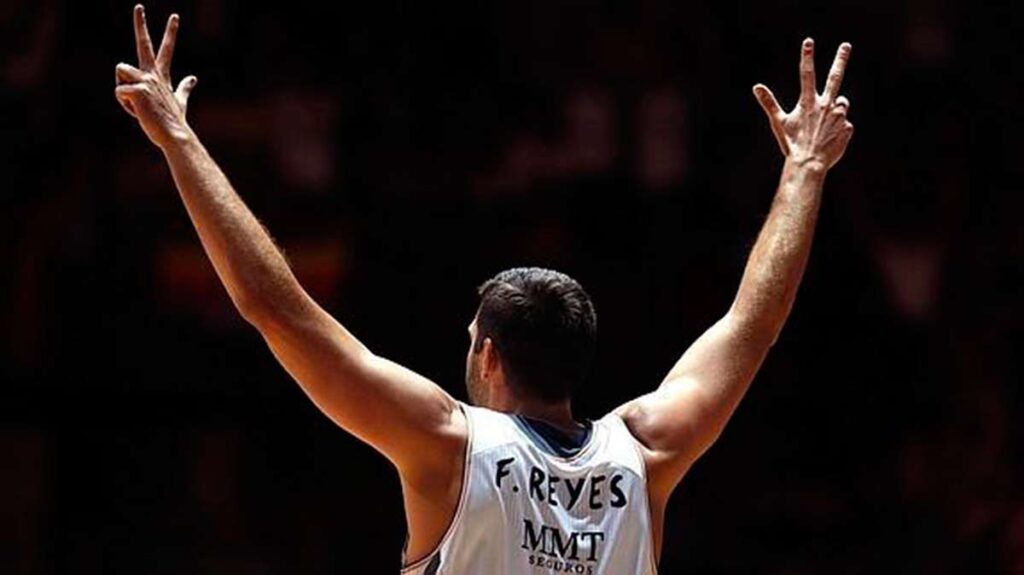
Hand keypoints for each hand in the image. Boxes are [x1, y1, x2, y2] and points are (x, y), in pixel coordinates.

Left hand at [114, 5, 197, 149]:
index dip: (170, 32)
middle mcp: (153, 73)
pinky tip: (138, 112)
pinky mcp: (136, 90)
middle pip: (144, 43)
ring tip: (137, 104)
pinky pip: (119, 91)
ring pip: (121, 70)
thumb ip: (185, 88)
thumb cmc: (174, 121)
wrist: (175, 135)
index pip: (166, 49)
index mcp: (161, 75)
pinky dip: (125, 105)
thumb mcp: (180, 101)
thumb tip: (194, 78)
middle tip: (139, 6)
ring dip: (123, 88)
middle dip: (141, 23)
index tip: (174, 16)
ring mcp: (145, 80)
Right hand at [753, 39, 853, 170]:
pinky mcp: (848, 128)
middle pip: (834, 77)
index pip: (806, 75)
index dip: (807, 57)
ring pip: (841, 104)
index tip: (809, 42)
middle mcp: (826, 105)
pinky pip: (845, 124)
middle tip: (846, 45)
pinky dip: (839, 128)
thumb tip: (756, 87)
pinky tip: (829, 139)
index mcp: (808, 102)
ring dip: (835, 109)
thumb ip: (769, 102)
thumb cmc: (791, 143)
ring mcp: (839, 116)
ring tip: (823, 126)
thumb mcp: (778, 122)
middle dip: (840, 59)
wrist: (809, 164)